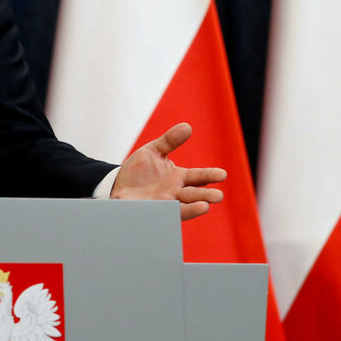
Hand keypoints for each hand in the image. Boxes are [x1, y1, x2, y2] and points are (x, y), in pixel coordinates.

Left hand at [111, 122, 225, 220]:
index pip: (199, 177)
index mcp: (179, 177)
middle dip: (206, 196)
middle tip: (218, 196)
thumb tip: (187, 126)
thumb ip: (169, 140)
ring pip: (183, 208)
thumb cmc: (139, 170)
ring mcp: (165, 204)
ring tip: (205, 207)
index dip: (210, 175)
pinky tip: (174, 210)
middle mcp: (176, 193)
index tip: (222, 174)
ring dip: (194, 208)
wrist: (118, 185)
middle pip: (195, 195)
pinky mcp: (152, 212)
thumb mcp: (153, 151)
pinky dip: (170, 214)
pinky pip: (164, 214)